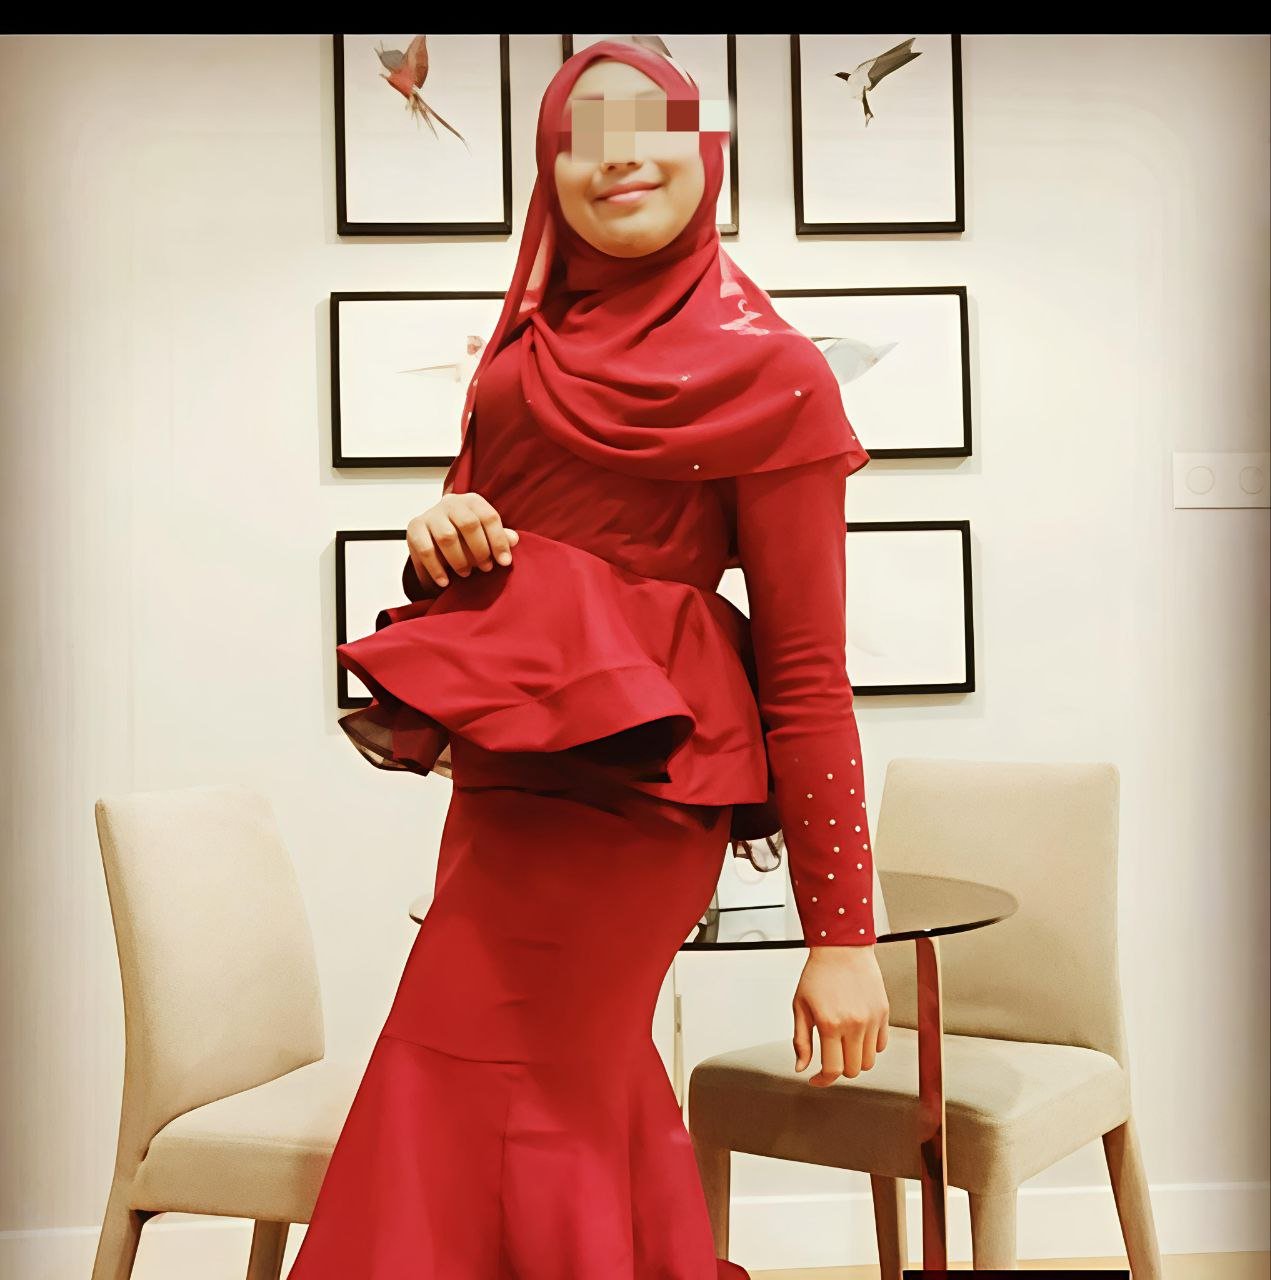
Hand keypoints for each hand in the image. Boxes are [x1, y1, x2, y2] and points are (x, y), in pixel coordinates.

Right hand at [407, 491, 519, 587]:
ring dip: (459, 560)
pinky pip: (426, 550)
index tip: (504, 562)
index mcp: (472, 501)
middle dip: (479, 550)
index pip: (489, 517)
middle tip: (485, 568)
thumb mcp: (485, 534)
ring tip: (466, 574)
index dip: (499, 541)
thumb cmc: (466, 536)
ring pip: (447, 537)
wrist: (435, 533)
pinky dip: (436, 569)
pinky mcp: (414, 528)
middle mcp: (451, 503)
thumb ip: (500, 537)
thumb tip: (514, 540)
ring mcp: (431, 514)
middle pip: (468, 524)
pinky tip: (445, 582)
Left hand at [792, 945, 889, 1085]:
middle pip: (852, 1070)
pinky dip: (870, 1047)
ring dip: (855, 1061)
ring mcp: (872, 1020)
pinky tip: (857, 1036)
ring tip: (843, 1047)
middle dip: (838, 1070)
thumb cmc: (818, 974)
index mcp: (830, 1024)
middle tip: (829, 1059)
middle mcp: (854, 1024)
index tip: (816, 1079)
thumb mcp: (800, 1006)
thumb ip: (800, 1041)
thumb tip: (801, 1068)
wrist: (841, 947)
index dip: (823, 1080)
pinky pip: (881, 1045)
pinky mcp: (883, 1013)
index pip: (833, 1070)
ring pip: (869, 1062)